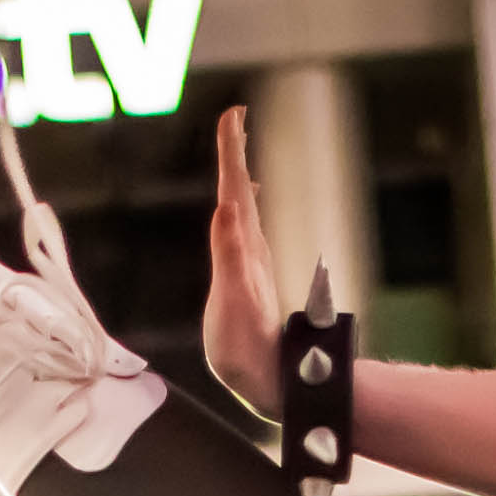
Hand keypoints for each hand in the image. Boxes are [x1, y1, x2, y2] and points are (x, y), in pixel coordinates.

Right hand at [202, 107, 284, 417]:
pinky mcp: (246, 280)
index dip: (231, 153)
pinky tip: (240, 212)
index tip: (232, 114)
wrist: (267, 380)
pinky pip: (241, 234)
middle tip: (233, 119)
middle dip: (234, 154)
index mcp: (243, 248)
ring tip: (235, 155)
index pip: (235, 190)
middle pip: (241, 191)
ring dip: (238, 179)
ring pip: (244, 210)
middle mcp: (249, 250)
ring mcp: (249, 264)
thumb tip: (228, 207)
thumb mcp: (234, 300)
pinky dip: (239, 213)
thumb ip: (230, 253)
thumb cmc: (247, 349)